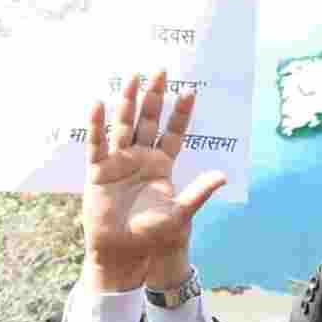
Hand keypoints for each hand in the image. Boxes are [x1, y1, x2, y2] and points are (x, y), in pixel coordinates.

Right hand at [82, 71, 226, 292]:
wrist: (124, 252)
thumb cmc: (152, 236)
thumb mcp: (180, 213)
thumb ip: (199, 192)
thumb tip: (223, 176)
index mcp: (161, 166)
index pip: (173, 133)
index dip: (181, 113)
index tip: (191, 91)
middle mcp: (140, 158)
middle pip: (148, 120)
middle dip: (155, 96)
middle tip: (162, 70)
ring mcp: (119, 161)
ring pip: (124, 124)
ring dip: (128, 101)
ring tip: (134, 76)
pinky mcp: (99, 170)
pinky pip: (97, 143)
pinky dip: (97, 125)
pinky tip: (99, 104)